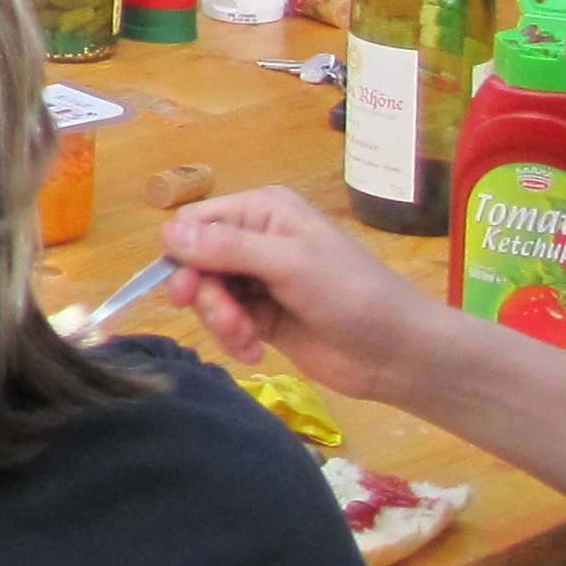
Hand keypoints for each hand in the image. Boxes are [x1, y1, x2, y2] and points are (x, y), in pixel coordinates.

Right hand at [162, 186, 456, 405]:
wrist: (399, 354)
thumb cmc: (352, 295)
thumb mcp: (290, 264)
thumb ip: (227, 248)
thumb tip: (166, 232)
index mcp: (264, 211)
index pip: (196, 222)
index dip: (183, 254)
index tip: (188, 291)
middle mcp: (256, 240)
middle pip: (195, 262)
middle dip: (206, 295)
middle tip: (229, 321)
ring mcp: (259, 280)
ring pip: (207, 295)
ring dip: (220, 321)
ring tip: (248, 339)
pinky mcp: (263, 317)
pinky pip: (225, 322)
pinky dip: (232, 338)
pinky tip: (254, 351)